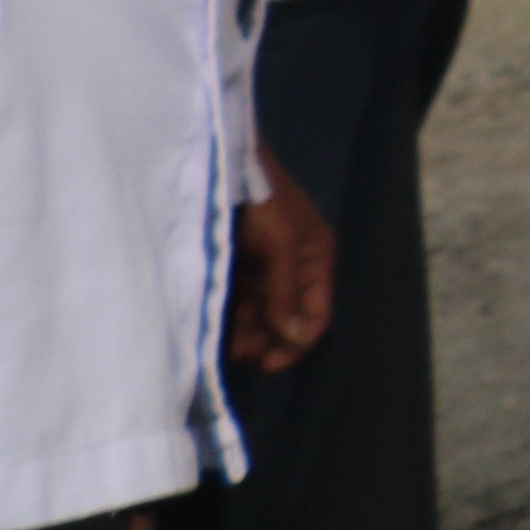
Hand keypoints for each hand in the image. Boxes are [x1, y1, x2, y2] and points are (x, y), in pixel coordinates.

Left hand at [228, 163, 333, 371]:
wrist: (220, 166)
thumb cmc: (260, 201)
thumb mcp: (279, 245)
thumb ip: (286, 292)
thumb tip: (296, 339)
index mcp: (316, 259)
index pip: (317, 314)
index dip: (297, 343)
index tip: (268, 363)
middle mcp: (294, 268)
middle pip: (286, 320)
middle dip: (264, 339)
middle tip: (235, 352)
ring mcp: (264, 269)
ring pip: (259, 315)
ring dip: (243, 331)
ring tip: (219, 338)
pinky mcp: (238, 268)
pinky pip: (238, 303)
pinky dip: (228, 316)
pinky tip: (212, 319)